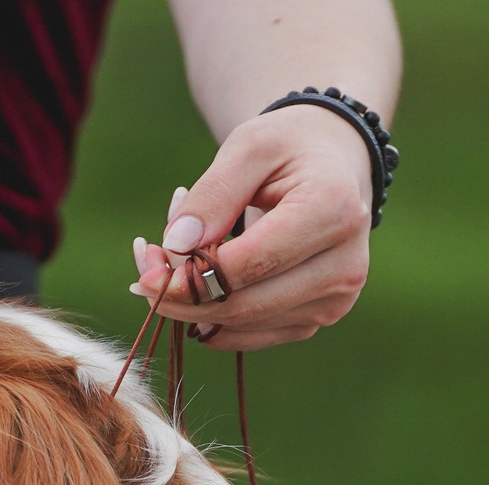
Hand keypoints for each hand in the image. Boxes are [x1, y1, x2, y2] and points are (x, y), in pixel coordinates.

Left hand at [130, 104, 374, 351]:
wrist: (335, 166)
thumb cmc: (288, 149)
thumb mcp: (248, 146)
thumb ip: (212, 194)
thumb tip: (177, 246)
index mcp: (333, 212)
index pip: (252, 262)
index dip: (193, 271)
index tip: (148, 260)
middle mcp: (344, 266)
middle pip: (248, 303)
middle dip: (185, 296)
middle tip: (144, 272)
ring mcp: (337, 299)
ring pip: (248, 324)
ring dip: (196, 308)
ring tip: (166, 271)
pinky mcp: (321, 317)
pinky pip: (257, 334)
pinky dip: (216, 320)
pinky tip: (193, 292)